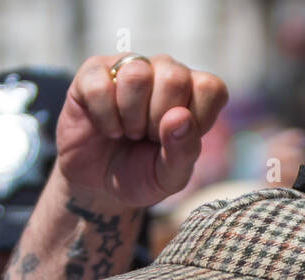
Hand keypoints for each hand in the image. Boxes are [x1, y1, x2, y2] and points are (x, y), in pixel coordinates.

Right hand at [57, 53, 227, 207]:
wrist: (98, 185)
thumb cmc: (141, 174)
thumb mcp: (169, 176)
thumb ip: (184, 151)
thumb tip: (180, 116)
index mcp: (194, 93)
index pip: (210, 88)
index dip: (195, 120)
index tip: (177, 141)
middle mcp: (164, 72)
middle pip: (174, 77)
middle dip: (158, 120)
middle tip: (148, 137)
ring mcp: (129, 68)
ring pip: (137, 75)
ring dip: (131, 118)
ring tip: (128, 131)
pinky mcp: (93, 72)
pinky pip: (100, 86)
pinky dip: (104, 118)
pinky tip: (107, 127)